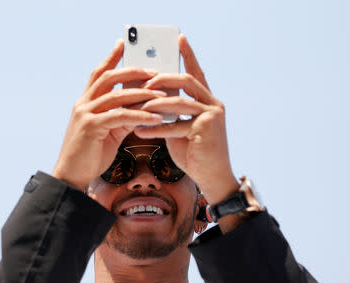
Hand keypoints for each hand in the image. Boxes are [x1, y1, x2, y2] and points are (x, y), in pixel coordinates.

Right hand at [52, 40, 164, 189]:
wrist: (72, 176)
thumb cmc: (90, 155)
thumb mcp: (108, 132)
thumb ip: (121, 118)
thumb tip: (141, 108)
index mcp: (86, 102)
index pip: (99, 73)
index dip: (111, 58)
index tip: (123, 44)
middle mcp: (83, 103)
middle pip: (109, 77)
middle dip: (133, 71)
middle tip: (154, 70)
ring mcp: (86, 114)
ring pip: (117, 95)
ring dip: (142, 93)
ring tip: (162, 94)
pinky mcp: (92, 127)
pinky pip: (121, 116)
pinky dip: (140, 115)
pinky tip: (156, 118)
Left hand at [134, 35, 238, 203]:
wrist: (212, 176)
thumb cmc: (194, 152)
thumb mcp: (180, 127)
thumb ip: (171, 111)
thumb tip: (150, 96)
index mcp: (207, 100)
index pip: (196, 73)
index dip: (188, 54)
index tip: (179, 38)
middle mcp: (212, 103)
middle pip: (186, 80)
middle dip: (163, 77)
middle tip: (144, 80)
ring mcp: (211, 115)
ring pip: (179, 101)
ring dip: (154, 104)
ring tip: (136, 107)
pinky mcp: (205, 129)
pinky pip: (175, 125)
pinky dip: (155, 128)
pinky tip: (140, 130)